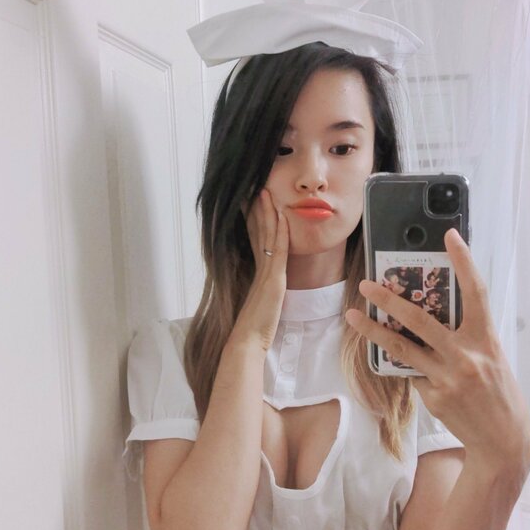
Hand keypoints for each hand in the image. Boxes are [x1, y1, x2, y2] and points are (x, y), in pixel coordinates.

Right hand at [233, 188, 289, 352]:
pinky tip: (281, 217)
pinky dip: (280, 232)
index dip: (254, 220)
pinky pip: (278, 251)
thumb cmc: (254, 327)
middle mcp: (259, 268)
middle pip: (258, 232)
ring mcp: (265, 272)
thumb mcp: (262, 302)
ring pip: (267, 236)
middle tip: (256, 189)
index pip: (255, 239)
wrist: (247, 340)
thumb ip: (265, 289)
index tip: (251, 203)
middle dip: (257, 210)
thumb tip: (267, 283)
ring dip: (267, 213)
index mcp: (256, 272)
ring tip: (264, 193)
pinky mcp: (273, 279)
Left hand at [345, 229, 529, 479]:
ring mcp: (446, 377)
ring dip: (373, 330)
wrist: (503, 440)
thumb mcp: (491, 356)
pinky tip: (404, 365)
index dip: (463, 261)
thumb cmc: (498, 392)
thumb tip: (434, 313)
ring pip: (401, 348)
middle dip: (390, 299)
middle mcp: (466, 356)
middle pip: (420, 320)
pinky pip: (411, 373)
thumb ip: (466, 334)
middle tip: (368, 284)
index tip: (450, 236)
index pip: (476, 292)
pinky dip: (406, 367)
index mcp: (486, 339)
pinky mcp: (432, 397)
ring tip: (353, 315)